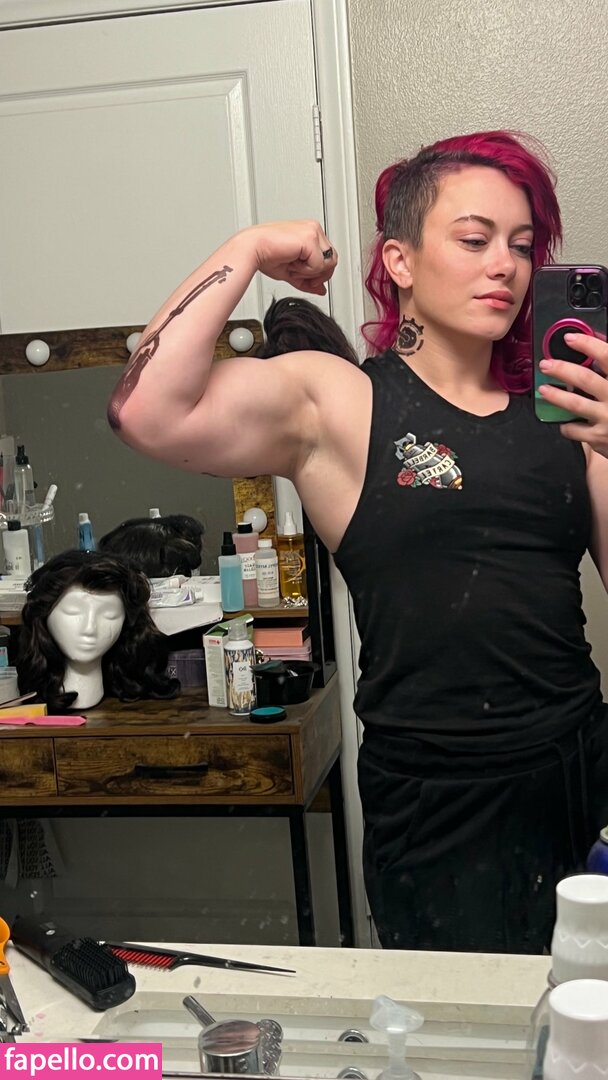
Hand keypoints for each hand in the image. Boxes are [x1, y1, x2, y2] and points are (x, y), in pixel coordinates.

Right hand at [246, 220, 336, 295]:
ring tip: (293, 266)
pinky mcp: (310, 238)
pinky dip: (306, 270)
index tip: (306, 279)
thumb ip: (310, 280)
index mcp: (310, 233)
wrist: (252, 249)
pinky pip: (319, 264)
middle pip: (332, 260)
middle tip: (298, 273)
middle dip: (317, 274)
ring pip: (329, 262)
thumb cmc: (266, 255)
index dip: (319, 273)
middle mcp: (313, 229)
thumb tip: (322, 290)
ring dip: (311, 272)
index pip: (328, 257)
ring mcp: (313, 232)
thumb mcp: (293, 271)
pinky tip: (292, 263)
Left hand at [538, 333, 607, 457]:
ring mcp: (607, 418)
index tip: (570, 338)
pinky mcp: (598, 437)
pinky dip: (566, 424)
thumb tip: (596, 344)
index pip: (607, 356)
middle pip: (585, 379)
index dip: (588, 344)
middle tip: (547, 364)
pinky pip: (574, 430)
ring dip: (556, 395)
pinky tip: (564, 420)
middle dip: (562, 369)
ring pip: (575, 404)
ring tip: (544, 389)